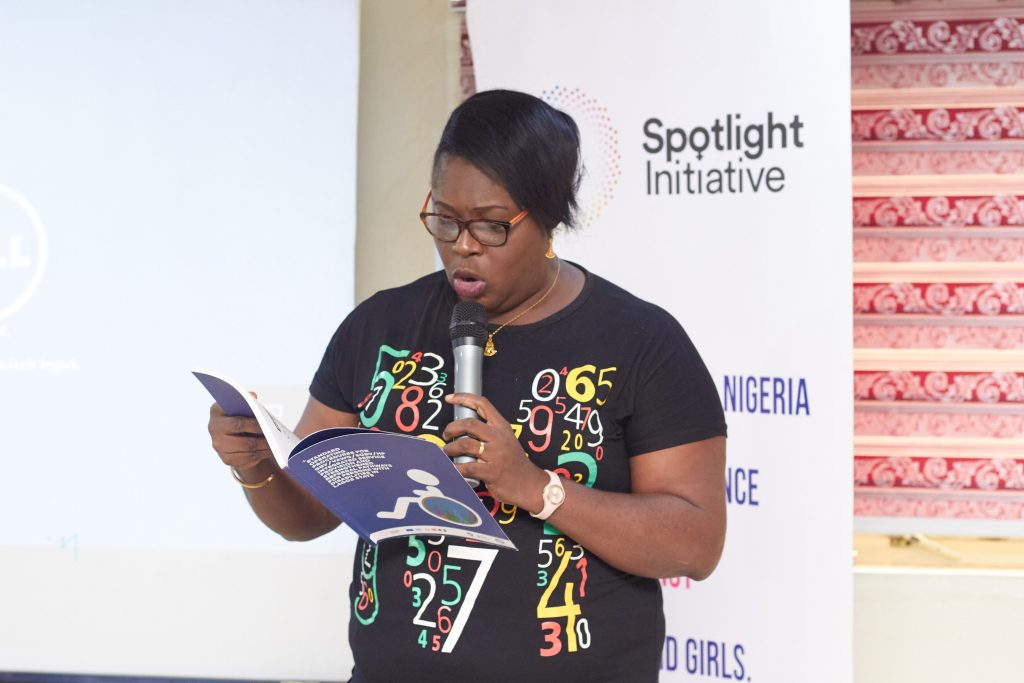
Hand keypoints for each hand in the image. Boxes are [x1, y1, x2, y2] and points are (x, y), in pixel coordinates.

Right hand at [207, 402, 275, 475]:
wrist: (231, 437)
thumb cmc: (238, 418)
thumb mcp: (240, 407)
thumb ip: (246, 401)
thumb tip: (252, 395)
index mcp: (216, 412)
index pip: (236, 418)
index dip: (252, 421)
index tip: (265, 420)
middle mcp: (214, 429)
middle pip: (241, 432)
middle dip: (259, 431)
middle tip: (273, 432)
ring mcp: (219, 445)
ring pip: (247, 447)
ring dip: (263, 445)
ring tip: (276, 442)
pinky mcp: (227, 458)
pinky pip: (247, 458)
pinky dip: (261, 453)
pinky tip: (271, 450)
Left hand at [442, 393, 548, 512]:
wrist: (529, 484)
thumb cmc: (513, 462)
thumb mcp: (506, 440)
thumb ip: (489, 432)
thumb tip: (462, 427)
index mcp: (502, 426)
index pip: (482, 404)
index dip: (464, 398)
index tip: (449, 398)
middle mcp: (499, 437)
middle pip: (470, 424)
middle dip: (452, 428)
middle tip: (446, 435)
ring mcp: (496, 455)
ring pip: (465, 444)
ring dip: (450, 448)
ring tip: (447, 453)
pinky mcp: (492, 472)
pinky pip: (467, 468)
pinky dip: (455, 468)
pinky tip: (452, 469)